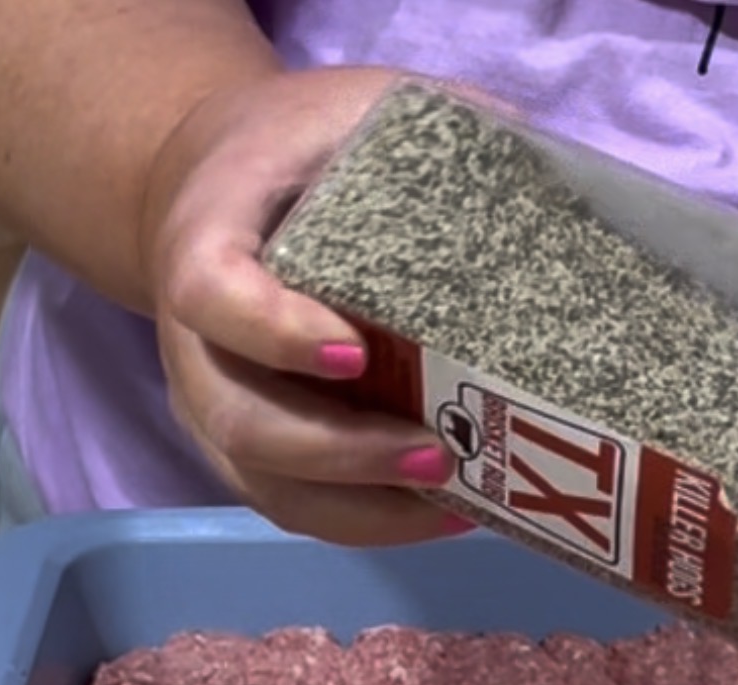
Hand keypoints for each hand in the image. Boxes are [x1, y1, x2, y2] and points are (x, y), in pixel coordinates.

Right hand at [139, 66, 473, 546]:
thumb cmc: (303, 148)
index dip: (274, 334)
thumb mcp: (354, 110)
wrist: (230, 187)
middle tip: (438, 455)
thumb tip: (543, 166)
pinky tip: (447, 512)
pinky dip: (371, 522)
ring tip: (458, 503)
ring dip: (365, 510)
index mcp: (204, 238)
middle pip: (241, 422)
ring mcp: (216, 402)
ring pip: (269, 485)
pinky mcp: (252, 447)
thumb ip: (428, 125)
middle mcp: (194, 339)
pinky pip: (298, 505)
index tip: (355, 353)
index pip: (212, 294)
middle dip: (341, 455)